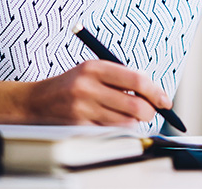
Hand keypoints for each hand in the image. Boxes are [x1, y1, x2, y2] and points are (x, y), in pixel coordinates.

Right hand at [23, 60, 172, 125]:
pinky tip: (111, 121)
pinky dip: (118, 129)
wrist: (36, 101)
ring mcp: (82, 109)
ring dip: (133, 121)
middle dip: (149, 112)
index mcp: (95, 67)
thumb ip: (121, 78)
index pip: (137, 80)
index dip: (156, 92)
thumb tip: (154, 93)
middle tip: (149, 111)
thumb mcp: (93, 71)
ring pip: (126, 122)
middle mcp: (88, 87)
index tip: (165, 101)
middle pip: (135, 105)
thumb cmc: (72, 85)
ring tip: (126, 114)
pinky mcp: (78, 127)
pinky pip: (111, 132)